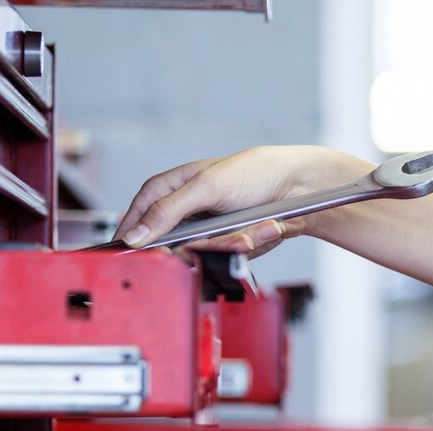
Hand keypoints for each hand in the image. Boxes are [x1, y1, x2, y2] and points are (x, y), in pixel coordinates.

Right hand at [112, 145, 370, 256]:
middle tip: (227, 236)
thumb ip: (168, 211)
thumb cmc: (255, 172)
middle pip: (176, 243)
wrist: (300, 188)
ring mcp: (210, 229)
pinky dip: (250, 245)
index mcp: (172, 187)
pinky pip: (230, 257)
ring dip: (234, 243)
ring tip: (254, 229)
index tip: (132, 252)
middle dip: (205, 243)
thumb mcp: (206, 187)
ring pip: (207, 253)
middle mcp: (189, 211)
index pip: (140, 214)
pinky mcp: (230, 242)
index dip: (135, 233)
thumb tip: (135, 235)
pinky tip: (264, 229)